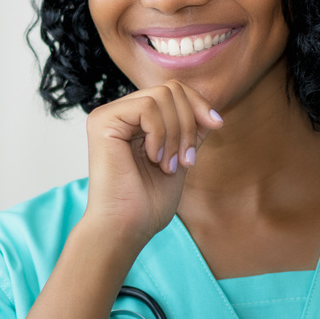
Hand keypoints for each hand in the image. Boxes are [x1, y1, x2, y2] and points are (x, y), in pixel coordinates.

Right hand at [82, 81, 223, 249]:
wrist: (127, 228)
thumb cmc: (148, 204)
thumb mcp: (180, 159)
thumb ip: (189, 132)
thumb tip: (210, 111)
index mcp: (135, 121)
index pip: (173, 91)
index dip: (199, 104)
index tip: (217, 126)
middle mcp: (120, 113)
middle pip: (170, 89)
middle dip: (189, 123)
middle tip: (186, 160)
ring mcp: (108, 115)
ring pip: (161, 96)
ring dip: (177, 133)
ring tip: (169, 165)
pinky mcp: (102, 121)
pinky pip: (147, 106)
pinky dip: (160, 133)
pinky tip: (154, 158)